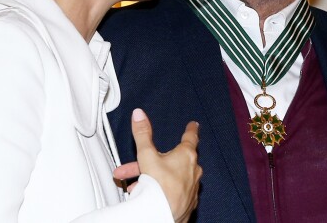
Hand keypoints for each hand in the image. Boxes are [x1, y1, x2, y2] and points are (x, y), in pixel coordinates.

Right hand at [128, 108, 201, 222]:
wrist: (162, 217)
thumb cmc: (159, 187)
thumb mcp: (146, 155)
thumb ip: (142, 134)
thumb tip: (139, 114)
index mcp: (186, 156)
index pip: (190, 138)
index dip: (191, 130)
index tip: (193, 125)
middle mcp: (192, 171)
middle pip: (171, 161)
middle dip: (151, 163)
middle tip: (135, 167)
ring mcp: (191, 189)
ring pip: (169, 178)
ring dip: (152, 179)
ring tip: (133, 187)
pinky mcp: (187, 204)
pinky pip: (172, 193)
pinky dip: (160, 192)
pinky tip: (146, 197)